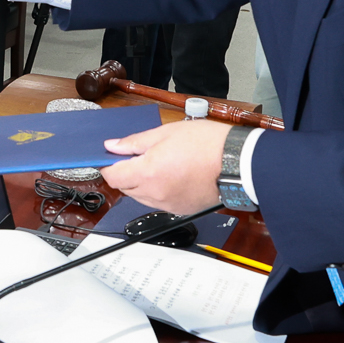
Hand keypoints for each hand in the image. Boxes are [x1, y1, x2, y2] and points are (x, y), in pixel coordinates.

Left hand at [99, 118, 230, 213]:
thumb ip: (135, 142)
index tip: (110, 158)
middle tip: (135, 156)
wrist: (237, 162)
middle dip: (124, 173)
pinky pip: (158, 202)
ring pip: (140, 197)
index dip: (107, 167)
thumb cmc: (207, 144)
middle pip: (124, 188)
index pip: (112, 177)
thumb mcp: (165, 133)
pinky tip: (169, 175)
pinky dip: (157, 191)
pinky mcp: (180, 209)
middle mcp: (155, 193)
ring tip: (156, 164)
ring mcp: (168, 204)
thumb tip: (113, 146)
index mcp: (147, 173)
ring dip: (139, 183)